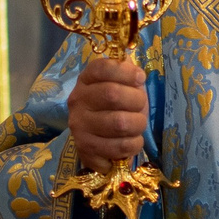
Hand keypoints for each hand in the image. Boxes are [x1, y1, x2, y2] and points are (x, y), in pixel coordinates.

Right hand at [67, 57, 147, 172]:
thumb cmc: (116, 107)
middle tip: (140, 106)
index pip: (102, 69)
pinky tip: (131, 141)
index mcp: (86, 80)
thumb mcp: (122, 84)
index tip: (140, 78)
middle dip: (137, 100)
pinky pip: (120, 147)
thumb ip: (126, 72)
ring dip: (138, 125)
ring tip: (137, 125)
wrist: (101, 140)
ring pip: (120, 123)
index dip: (126, 72)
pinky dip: (134, 144)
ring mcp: (79, 126)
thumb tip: (135, 71)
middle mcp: (78, 101)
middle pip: (113, 94)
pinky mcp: (86, 149)